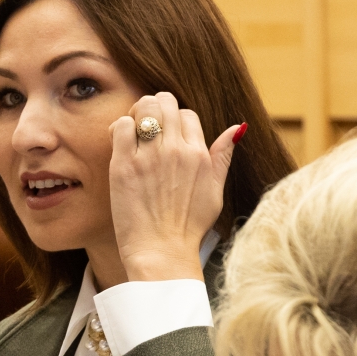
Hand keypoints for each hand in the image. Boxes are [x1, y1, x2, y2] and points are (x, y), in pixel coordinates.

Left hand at [107, 92, 241, 281]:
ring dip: (136, 113)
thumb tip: (237, 128)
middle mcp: (176, 150)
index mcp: (199, 154)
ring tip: (131, 131)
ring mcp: (150, 157)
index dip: (175, 121)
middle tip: (145, 126)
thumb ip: (222, 157)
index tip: (165, 136)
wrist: (162, 252)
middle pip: (165, 103)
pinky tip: (119, 142)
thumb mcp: (215, 192)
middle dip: (154, 108)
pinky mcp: (125, 166)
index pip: (187, 114)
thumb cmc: (187, 228)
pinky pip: (122, 126)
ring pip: (144, 107)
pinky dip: (119, 127)